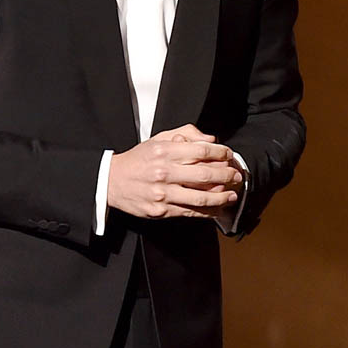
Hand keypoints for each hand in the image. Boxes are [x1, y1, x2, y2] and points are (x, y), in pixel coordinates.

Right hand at [107, 123, 242, 219]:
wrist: (111, 181)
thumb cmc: (138, 160)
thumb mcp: (158, 139)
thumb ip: (185, 134)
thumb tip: (210, 140)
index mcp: (164, 151)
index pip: (201, 151)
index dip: (220, 153)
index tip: (228, 155)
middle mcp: (164, 172)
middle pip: (205, 175)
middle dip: (227, 175)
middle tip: (236, 175)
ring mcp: (163, 194)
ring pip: (201, 198)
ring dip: (222, 197)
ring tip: (232, 195)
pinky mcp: (161, 211)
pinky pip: (190, 212)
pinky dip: (208, 212)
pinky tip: (217, 209)